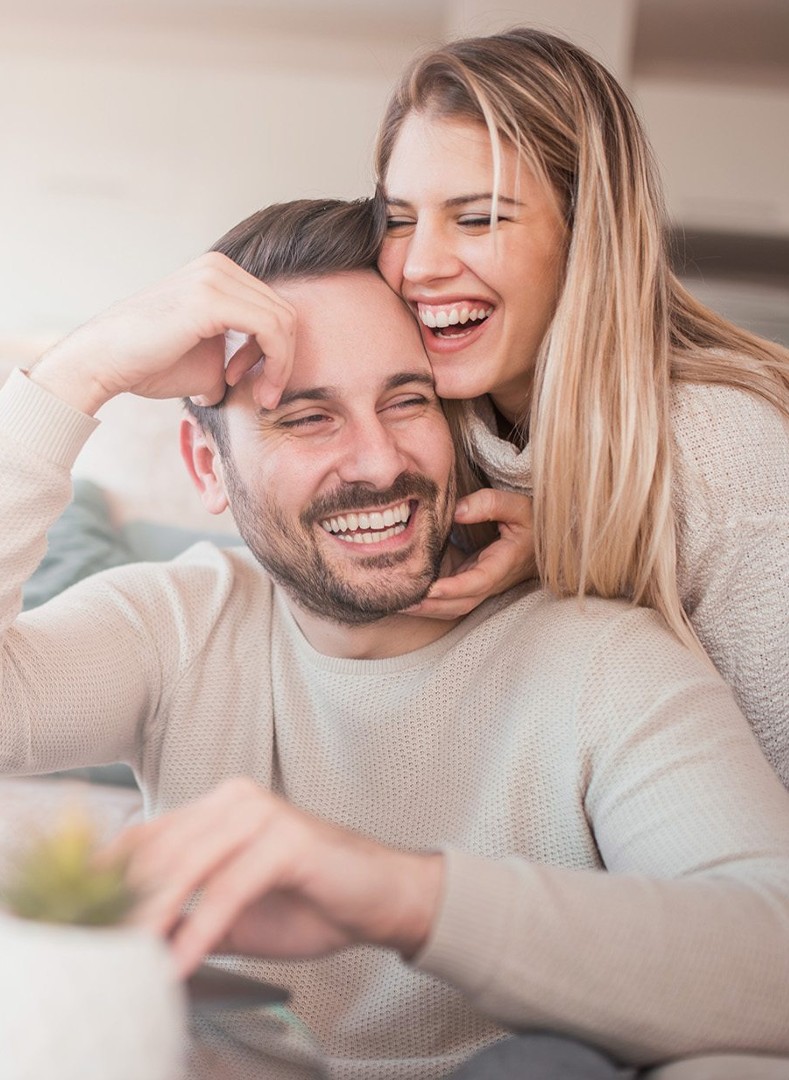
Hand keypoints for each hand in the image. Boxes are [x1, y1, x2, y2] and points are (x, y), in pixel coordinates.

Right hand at [29, 253, 294, 415]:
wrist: (104, 362)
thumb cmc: (150, 364)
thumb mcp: (208, 361)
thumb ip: (240, 360)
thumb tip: (262, 384)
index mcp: (219, 274)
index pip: (274, 310)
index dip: (276, 353)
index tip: (256, 384)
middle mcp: (220, 267)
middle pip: (284, 313)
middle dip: (283, 360)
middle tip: (265, 395)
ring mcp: (215, 277)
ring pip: (283, 321)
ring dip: (280, 365)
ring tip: (260, 395)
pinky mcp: (212, 298)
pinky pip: (270, 328)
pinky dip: (274, 362)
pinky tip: (245, 383)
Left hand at [103, 778, 443, 977]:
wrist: (385, 899)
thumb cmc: (314, 901)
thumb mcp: (236, 915)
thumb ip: (189, 919)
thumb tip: (137, 948)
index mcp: (220, 807)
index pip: (147, 836)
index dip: (108, 877)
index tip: (75, 918)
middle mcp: (235, 799)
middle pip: (159, 851)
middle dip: (123, 905)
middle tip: (92, 949)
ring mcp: (261, 813)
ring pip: (187, 867)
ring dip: (151, 919)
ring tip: (124, 960)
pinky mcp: (286, 839)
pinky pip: (228, 890)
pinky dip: (198, 930)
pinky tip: (179, 963)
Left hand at [406, 488, 535, 618]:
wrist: (542, 538)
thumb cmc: (531, 521)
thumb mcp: (518, 506)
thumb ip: (489, 504)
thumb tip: (457, 511)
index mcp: (503, 564)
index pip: (476, 582)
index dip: (453, 588)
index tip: (429, 589)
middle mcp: (491, 581)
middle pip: (460, 604)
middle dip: (431, 607)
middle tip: (401, 602)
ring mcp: (481, 585)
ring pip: (454, 606)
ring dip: (427, 608)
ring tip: (398, 603)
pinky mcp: (471, 580)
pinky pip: (450, 597)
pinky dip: (430, 600)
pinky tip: (408, 594)